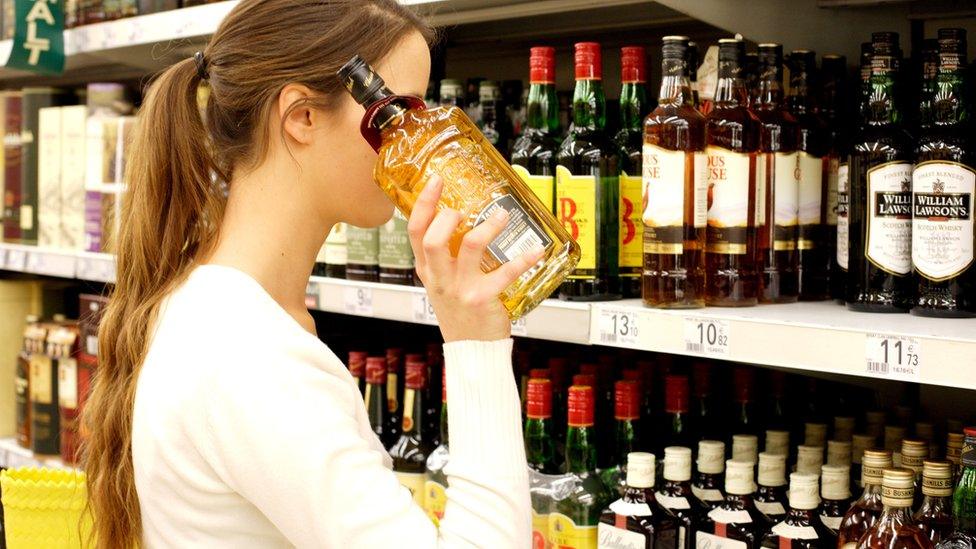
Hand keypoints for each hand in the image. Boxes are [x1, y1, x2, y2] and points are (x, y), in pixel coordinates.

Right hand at [408, 175, 544, 342]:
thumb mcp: (441, 285)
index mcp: (428, 270)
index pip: (415, 232)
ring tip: (503, 216)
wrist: (471, 349)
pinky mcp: (483, 298)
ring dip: (489, 226)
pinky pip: (505, 273)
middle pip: (433, 238)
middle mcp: (440, 278)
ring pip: (469, 246)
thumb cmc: (459, 313)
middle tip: (465, 207)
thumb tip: (458, 222)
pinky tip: (536, 252)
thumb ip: (444, 258)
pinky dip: (523, 259)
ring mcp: (461, 289)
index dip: (424, 203)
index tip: (437, 180)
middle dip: (448, 216)